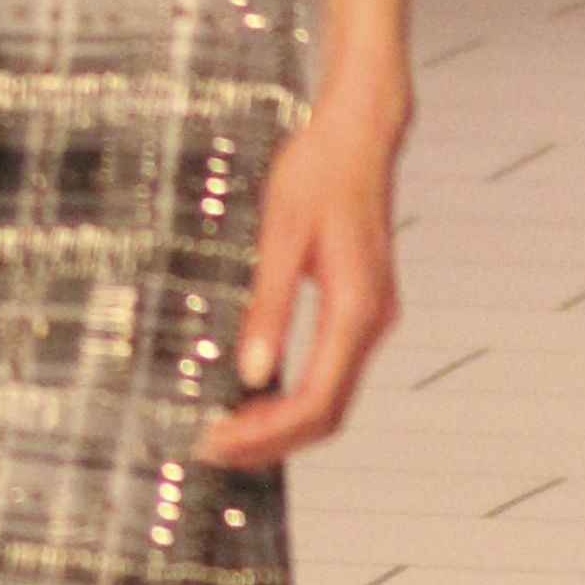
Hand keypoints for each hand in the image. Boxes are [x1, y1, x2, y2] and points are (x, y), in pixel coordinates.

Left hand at [197, 82, 408, 470]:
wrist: (358, 134)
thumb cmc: (318, 172)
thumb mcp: (278, 237)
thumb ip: (267, 308)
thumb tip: (250, 374)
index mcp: (355, 308)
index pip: (316, 402)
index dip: (267, 434)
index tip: (218, 442)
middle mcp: (371, 322)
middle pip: (327, 413)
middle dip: (272, 441)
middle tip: (212, 450)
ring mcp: (369, 318)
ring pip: (331, 398)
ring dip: (282, 425)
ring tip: (227, 432)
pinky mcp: (359, 309)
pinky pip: (330, 373)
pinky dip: (293, 397)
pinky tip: (255, 397)